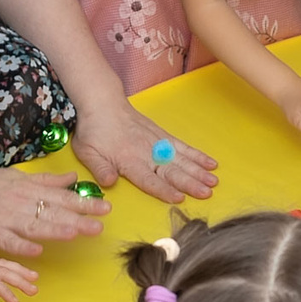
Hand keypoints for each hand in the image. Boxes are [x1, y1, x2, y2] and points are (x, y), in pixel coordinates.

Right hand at [0, 164, 106, 258]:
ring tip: (74, 234)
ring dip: (54, 231)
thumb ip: (47, 181)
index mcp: (30, 189)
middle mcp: (22, 203)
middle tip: (99, 226)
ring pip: (34, 226)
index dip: (85, 204)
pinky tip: (36, 251)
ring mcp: (7, 219)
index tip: (106, 208)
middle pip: (53, 213)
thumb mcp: (18, 177)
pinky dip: (21, 246)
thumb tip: (73, 178)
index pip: (63, 198)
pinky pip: (8, 241)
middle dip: (77, 219)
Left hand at [72, 103, 216, 203]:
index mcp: (129, 160)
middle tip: (207, 193)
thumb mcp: (87, 152)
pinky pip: (183, 146)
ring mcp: (158, 143)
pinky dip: (198, 155)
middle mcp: (147, 152)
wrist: (103, 103)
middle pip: (172, 171)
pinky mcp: (163, 135)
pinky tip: (211, 163)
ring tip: (214, 181)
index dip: (164, 189)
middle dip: (190, 182)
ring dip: (198, 171)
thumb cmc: (93, 131)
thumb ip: (100, 169)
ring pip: (182, 159)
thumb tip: (109, 183)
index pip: (149, 179)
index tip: (179, 198)